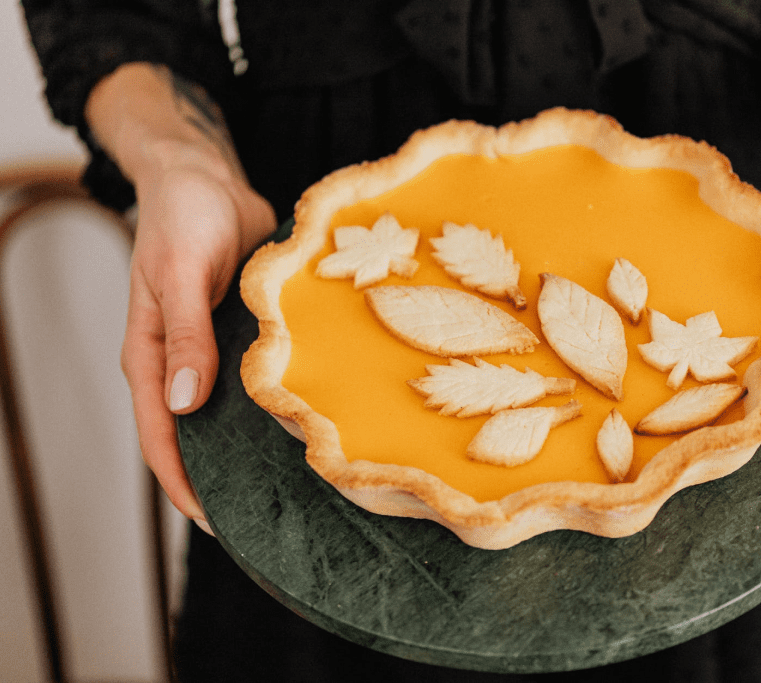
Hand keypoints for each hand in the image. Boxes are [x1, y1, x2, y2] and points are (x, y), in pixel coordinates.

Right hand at [121, 149, 274, 527]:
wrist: (207, 178)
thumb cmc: (183, 216)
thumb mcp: (178, 272)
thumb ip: (183, 336)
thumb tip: (183, 403)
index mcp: (152, 356)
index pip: (160, 436)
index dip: (182, 484)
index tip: (216, 525)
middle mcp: (182, 362)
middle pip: (196, 436)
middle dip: (223, 478)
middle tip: (268, 516)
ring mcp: (215, 352)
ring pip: (230, 413)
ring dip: (254, 446)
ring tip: (298, 484)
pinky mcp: (246, 336)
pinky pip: (258, 382)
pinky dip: (276, 406)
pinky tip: (313, 423)